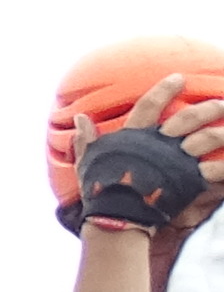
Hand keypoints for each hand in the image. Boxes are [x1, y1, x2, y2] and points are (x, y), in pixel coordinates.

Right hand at [74, 86, 223, 234]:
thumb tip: (80, 118)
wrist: (117, 214)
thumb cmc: (99, 187)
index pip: (151, 104)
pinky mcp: (190, 179)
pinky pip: (216, 169)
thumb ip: (85, 138)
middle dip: (207, 108)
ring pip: (207, 138)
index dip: (165, 89)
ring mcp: (177, 160)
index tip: (180, 78)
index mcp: (134, 135)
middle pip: (188, 118)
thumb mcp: (87, 159)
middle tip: (220, 103)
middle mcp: (159, 143)